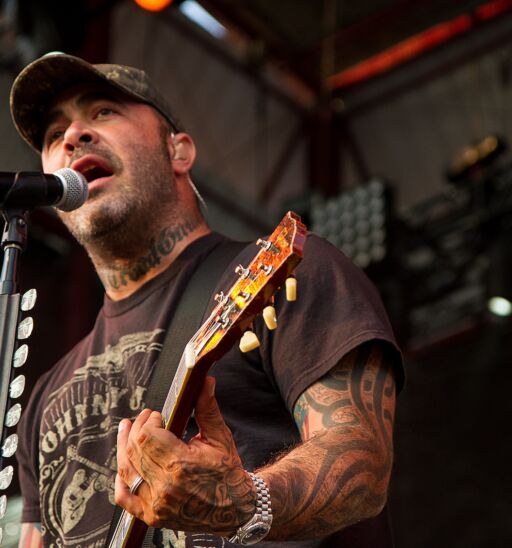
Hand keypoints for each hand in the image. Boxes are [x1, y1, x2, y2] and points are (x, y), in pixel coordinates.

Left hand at [115, 377, 255, 533]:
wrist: (234, 508)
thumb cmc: (228, 472)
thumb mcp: (220, 437)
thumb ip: (207, 408)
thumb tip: (205, 381)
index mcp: (181, 465)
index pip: (148, 436)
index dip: (149, 421)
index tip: (158, 414)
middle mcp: (165, 487)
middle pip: (134, 450)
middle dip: (137, 428)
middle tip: (146, 417)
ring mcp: (156, 504)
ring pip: (126, 470)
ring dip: (123, 446)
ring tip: (126, 429)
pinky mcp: (151, 516)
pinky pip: (124, 497)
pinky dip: (120, 479)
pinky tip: (124, 464)